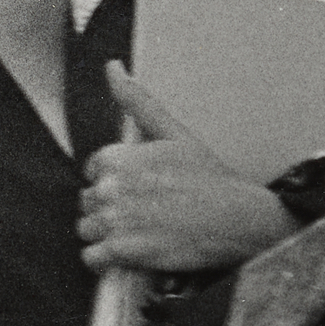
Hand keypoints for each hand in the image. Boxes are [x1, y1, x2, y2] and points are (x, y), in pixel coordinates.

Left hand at [76, 65, 294, 276]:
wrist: (238, 220)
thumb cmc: (209, 177)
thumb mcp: (174, 133)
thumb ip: (137, 101)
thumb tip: (112, 66)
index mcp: (119, 157)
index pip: (92, 169)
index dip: (114, 179)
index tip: (139, 187)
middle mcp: (111, 188)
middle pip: (87, 200)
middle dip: (108, 207)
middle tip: (144, 212)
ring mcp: (116, 221)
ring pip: (86, 228)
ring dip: (105, 233)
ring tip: (138, 232)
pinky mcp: (124, 252)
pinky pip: (92, 258)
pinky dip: (105, 259)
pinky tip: (129, 252)